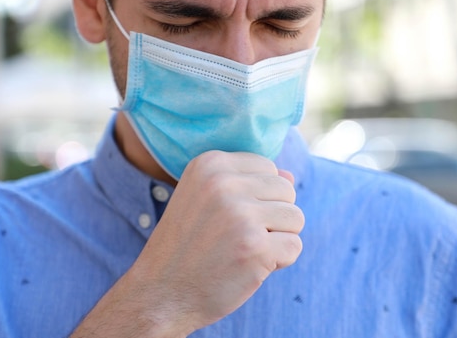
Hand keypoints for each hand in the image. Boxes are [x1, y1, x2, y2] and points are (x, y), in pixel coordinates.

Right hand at [70, 151, 303, 337]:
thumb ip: (247, 183)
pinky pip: (295, 246)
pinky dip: (279, 261)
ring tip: (243, 249)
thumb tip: (290, 175)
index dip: (258, 196)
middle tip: (237, 237)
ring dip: (278, 238)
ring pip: (295, 217)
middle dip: (272, 217)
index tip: (229, 217)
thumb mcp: (206, 199)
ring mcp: (240, 214)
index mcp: (210, 164)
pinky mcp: (255, 247)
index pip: (267, 167)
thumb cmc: (189, 245)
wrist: (161, 293)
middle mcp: (224, 183)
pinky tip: (248, 266)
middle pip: (286, 190)